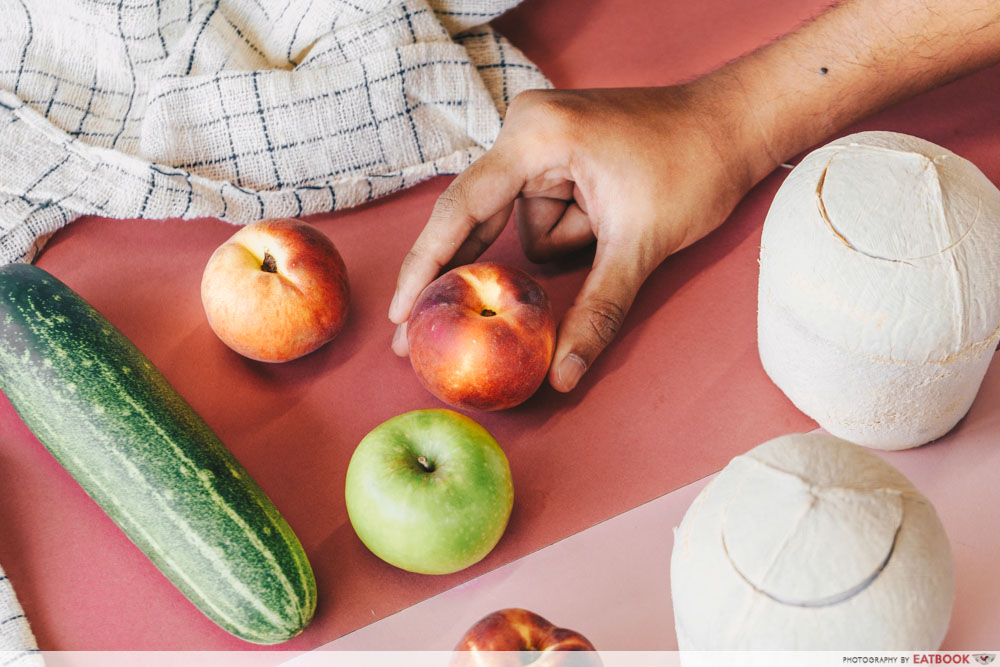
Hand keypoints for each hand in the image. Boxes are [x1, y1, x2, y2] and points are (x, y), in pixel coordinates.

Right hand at [389, 83, 769, 391]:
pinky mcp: (555, 154)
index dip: (425, 268)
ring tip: (618, 222)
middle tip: (425, 334)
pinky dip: (571, 232)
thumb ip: (597, 311)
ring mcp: (538, 140)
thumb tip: (563, 376)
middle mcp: (525, 130)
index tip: (400, 316)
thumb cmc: (695, 165)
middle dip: (482, 270)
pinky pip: (542, 212)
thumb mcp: (642, 245)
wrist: (736, 123)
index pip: (461, 210)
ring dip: (568, 245)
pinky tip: (609, 219)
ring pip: (524, 226)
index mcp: (535, 137)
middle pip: (483, 221)